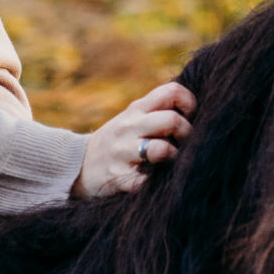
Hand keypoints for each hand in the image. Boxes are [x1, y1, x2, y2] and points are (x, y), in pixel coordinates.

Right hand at [73, 82, 194, 198]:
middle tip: (186, 145)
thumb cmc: (118, 141)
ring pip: (161, 150)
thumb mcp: (132, 118)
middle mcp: (129, 127)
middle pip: (171, 121)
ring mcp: (122, 152)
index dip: (189, 103)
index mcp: (136, 109)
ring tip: (171, 162)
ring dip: (174, 158)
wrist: (77, 166)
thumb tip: (196, 109)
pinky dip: (155, 182)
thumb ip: (157, 110)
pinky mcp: (118, 178)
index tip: (191, 117)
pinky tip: (155, 180)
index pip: (172, 91)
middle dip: (187, 133)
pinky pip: (146, 180)